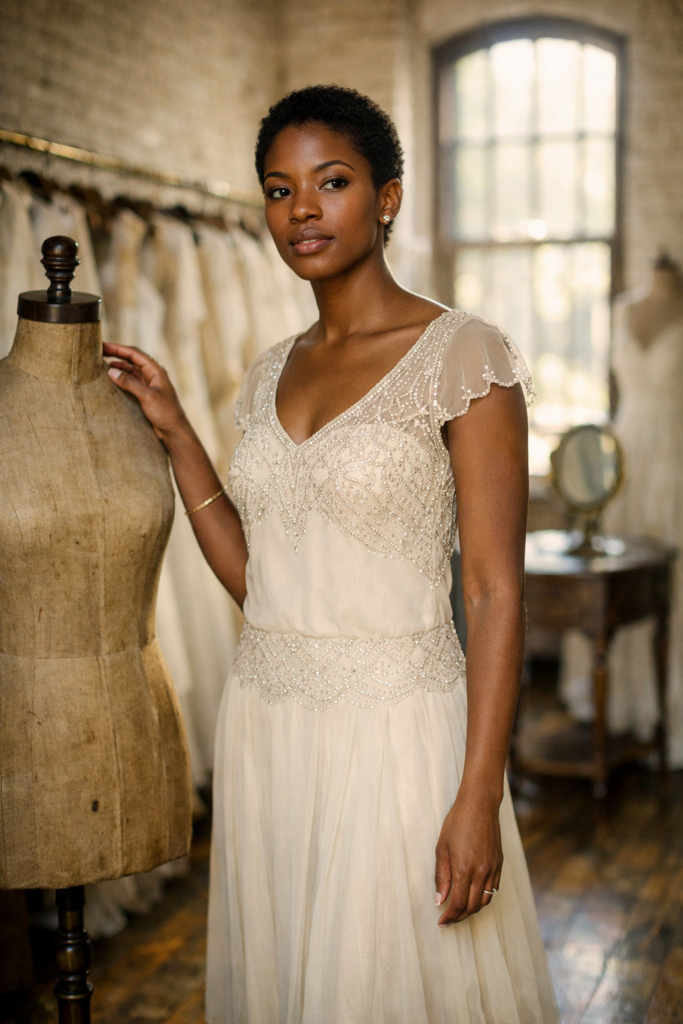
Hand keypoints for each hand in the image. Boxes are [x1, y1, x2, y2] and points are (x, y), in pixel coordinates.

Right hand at [104, 343, 187, 442]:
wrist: (174, 431)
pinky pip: (131, 382)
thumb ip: (130, 383)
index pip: (135, 354)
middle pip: (132, 360)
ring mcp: (149, 384)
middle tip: (100, 351)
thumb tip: (111, 371)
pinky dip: (122, 378)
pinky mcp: (146, 394)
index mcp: (156, 371)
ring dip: (118, 366)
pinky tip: (112, 378)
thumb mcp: (147, 396)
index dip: (118, 349)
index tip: (103, 345)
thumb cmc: (166, 413)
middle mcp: (153, 375)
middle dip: (117, 354)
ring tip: (102, 363)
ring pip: (131, 370)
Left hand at [434, 783, 502, 925]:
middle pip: (473, 906)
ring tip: (460, 909)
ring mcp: (493, 868)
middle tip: (449, 919)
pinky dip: (483, 897)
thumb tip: (440, 900)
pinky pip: (493, 889)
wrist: (480, 805)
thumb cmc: (457, 823)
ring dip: (472, 909)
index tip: (442, 922)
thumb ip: (441, 876)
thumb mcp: (442, 848)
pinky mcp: (499, 863)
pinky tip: (473, 895)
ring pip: (485, 900)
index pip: (459, 903)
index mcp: (464, 869)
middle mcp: (481, 872)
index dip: (450, 916)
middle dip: (460, 917)